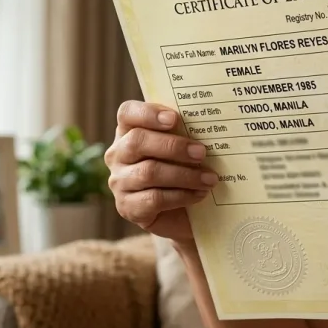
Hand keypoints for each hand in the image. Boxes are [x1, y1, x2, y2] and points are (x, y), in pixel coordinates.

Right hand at [105, 100, 216, 243]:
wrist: (181, 213)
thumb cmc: (182, 170)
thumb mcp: (182, 149)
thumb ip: (186, 133)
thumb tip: (209, 125)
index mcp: (129, 131)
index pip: (127, 113)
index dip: (148, 113)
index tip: (174, 118)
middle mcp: (118, 154)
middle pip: (138, 141)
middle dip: (174, 146)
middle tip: (202, 152)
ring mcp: (119, 182)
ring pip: (149, 172)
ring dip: (185, 175)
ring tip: (210, 178)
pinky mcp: (127, 207)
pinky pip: (154, 199)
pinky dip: (181, 196)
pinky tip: (199, 194)